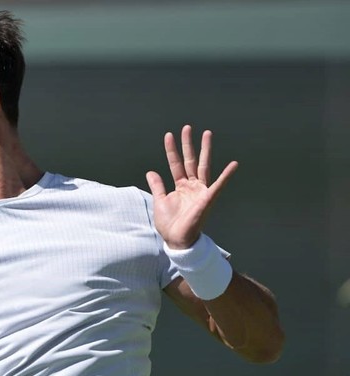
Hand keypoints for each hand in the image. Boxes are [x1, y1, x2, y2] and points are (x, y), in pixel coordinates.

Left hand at [145, 125, 237, 249]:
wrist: (177, 240)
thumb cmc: (170, 223)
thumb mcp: (160, 201)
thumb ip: (157, 186)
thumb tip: (150, 171)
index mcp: (181, 186)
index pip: (175, 163)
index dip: (172, 150)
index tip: (169, 135)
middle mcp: (192, 185)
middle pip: (190, 160)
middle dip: (188, 144)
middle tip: (187, 127)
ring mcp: (201, 191)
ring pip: (203, 166)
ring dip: (205, 150)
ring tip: (207, 133)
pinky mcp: (208, 199)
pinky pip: (219, 185)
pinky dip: (226, 175)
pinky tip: (234, 164)